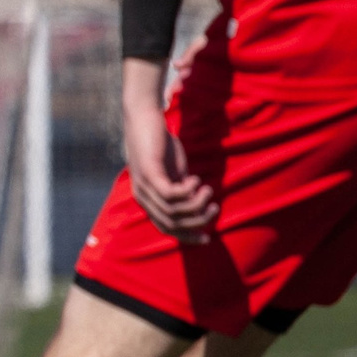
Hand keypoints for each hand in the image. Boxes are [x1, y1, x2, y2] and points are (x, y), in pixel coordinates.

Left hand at [124, 96, 215, 242]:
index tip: (207, 237)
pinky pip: (170, 194)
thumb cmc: (161, 145)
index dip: (187, 236)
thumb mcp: (176, 173)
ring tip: (207, 191)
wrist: (145, 118)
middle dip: (196, 222)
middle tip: (214, 208)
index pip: (166, 228)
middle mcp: (142, 196)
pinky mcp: (149, 172)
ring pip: (172, 211)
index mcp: (147, 199)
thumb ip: (184, 191)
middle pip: (170, 224)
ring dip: (196, 205)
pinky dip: (187, 191)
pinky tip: (195, 179)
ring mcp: (144, 185)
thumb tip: (198, 208)